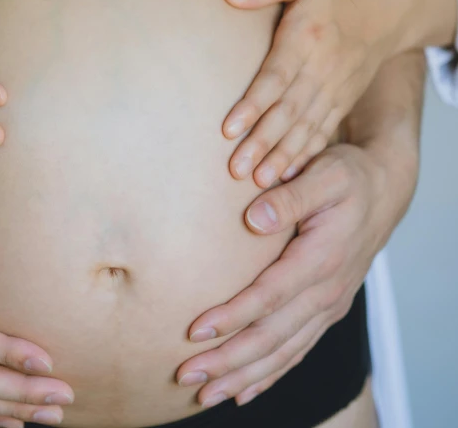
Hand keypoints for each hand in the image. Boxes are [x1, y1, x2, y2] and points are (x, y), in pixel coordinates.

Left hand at [176, 142, 416, 406]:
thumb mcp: (325, 175)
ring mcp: (327, 306)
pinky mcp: (325, 312)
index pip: (271, 296)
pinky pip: (296, 352)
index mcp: (322, 259)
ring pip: (282, 353)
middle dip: (228, 360)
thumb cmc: (347, 178)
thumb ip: (291, 196)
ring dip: (243, 376)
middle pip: (273, 337)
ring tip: (204, 394)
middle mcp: (327, 291)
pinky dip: (269, 375)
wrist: (382, 192)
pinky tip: (242, 391)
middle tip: (186, 375)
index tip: (195, 331)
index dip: (233, 316)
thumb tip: (255, 218)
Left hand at [221, 0, 409, 187]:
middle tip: (235, 170)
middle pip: (288, 112)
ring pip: (305, 129)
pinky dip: (306, 155)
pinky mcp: (341, 102)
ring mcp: (334, 90)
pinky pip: (322, 132)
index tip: (229, 130)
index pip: (275, 78)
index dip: (252, 105)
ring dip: (281, 157)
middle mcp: (321, 70)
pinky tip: (288, 176)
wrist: (389, 10)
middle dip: (261, 143)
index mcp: (306, 39)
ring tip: (257, 181)